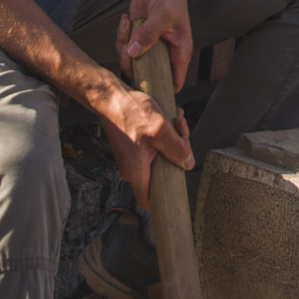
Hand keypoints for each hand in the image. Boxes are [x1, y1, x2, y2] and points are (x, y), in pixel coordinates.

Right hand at [94, 48, 193, 209]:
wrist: (110, 97)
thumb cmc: (130, 112)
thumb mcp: (160, 130)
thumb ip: (177, 149)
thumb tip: (189, 164)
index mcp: (136, 171)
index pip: (149, 201)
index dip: (164, 200)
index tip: (178, 184)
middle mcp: (132, 168)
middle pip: (162, 174)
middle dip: (177, 155)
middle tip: (181, 135)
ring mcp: (133, 158)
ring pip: (161, 157)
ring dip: (173, 141)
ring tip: (175, 120)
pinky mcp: (135, 147)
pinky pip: (155, 147)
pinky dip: (165, 135)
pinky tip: (170, 119)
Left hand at [118, 0, 192, 85]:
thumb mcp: (163, 15)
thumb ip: (149, 34)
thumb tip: (134, 52)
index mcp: (179, 53)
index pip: (174, 81)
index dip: (162, 90)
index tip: (146, 91)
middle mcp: (164, 54)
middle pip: (147, 75)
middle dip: (133, 66)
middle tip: (129, 50)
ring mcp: (149, 48)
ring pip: (131, 63)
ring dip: (124, 46)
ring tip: (128, 25)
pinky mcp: (136, 41)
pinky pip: (124, 48)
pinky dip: (121, 36)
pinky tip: (126, 20)